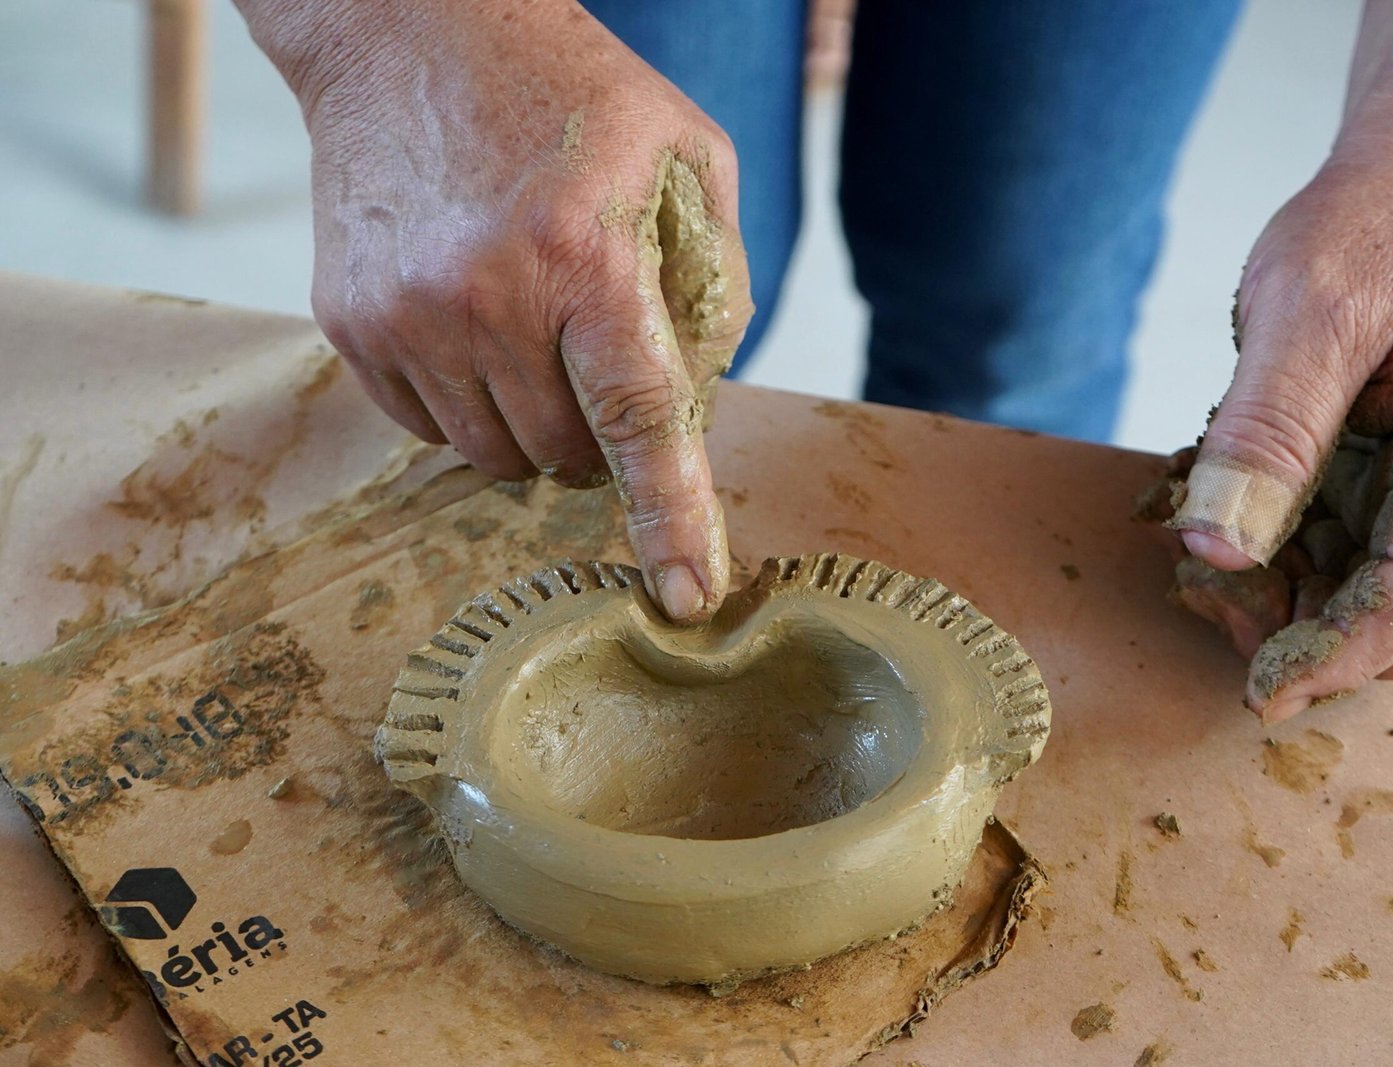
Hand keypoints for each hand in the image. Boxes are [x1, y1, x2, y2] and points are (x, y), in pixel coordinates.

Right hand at [243, 0, 752, 621]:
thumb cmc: (567, 92)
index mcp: (585, 256)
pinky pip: (426, 428)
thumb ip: (714, 278)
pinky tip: (474, 329)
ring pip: (494, 456)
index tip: (686, 597)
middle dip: (597, 435)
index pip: (640, 420)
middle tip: (594, 358)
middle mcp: (487, 298)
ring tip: (534, 334)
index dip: (671, 519)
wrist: (407, 30)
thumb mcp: (687, 155)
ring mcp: (407, 316)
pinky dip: (466, 405)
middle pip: (565, 454)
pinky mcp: (351, 323)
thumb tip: (708, 393)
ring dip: (531, 426)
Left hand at [1166, 162, 1392, 721]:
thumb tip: (1222, 547)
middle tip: (1205, 592)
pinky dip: (1278, 571)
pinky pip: (1338, 567)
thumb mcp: (1304, 313)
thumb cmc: (1364, 239)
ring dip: (1282, 607)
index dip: (1342, 651)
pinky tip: (1221, 533)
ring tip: (1201, 560)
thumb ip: (1266, 429)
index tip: (1260, 688)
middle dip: (1304, 633)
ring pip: (1365, 605)